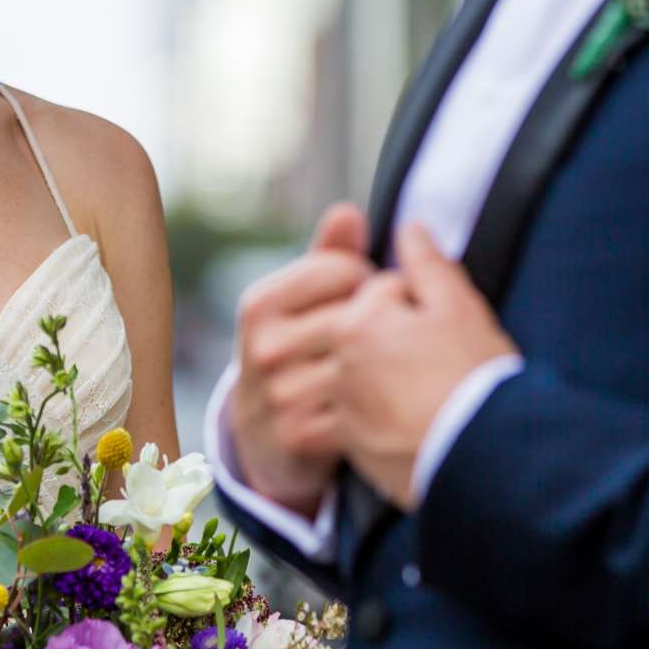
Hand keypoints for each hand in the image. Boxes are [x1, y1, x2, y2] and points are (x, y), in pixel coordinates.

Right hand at [229, 203, 374, 512]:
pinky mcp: (299, 437)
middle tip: (387, 339)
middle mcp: (262, 347)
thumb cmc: (298, 348)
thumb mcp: (303, 299)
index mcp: (260, 303)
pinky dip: (381, 406)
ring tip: (388, 369)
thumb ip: (329, 254)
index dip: (369, 282)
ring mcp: (278, 395)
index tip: (366, 300)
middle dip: (383, 325)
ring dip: (388, 366)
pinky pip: (362, 410)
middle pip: (358, 317)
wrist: (266, 433)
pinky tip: (381, 404)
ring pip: (363, 363)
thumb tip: (349, 211)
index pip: (345, 269)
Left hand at [332, 222, 516, 508]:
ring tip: (432, 395)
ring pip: (363, 374)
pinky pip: (361, 418)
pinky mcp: (352, 449)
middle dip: (400, 339)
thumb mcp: (459, 306)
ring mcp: (341, 409)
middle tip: (442, 364)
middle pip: (369, 333)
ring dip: (389, 378)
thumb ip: (426, 262)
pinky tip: (419, 421)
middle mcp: (338, 366)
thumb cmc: (475, 376)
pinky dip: (383, 416)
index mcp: (357, 324)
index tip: (449, 333)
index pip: (385, 293)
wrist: (485, 459)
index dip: (425, 307)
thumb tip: (408, 227)